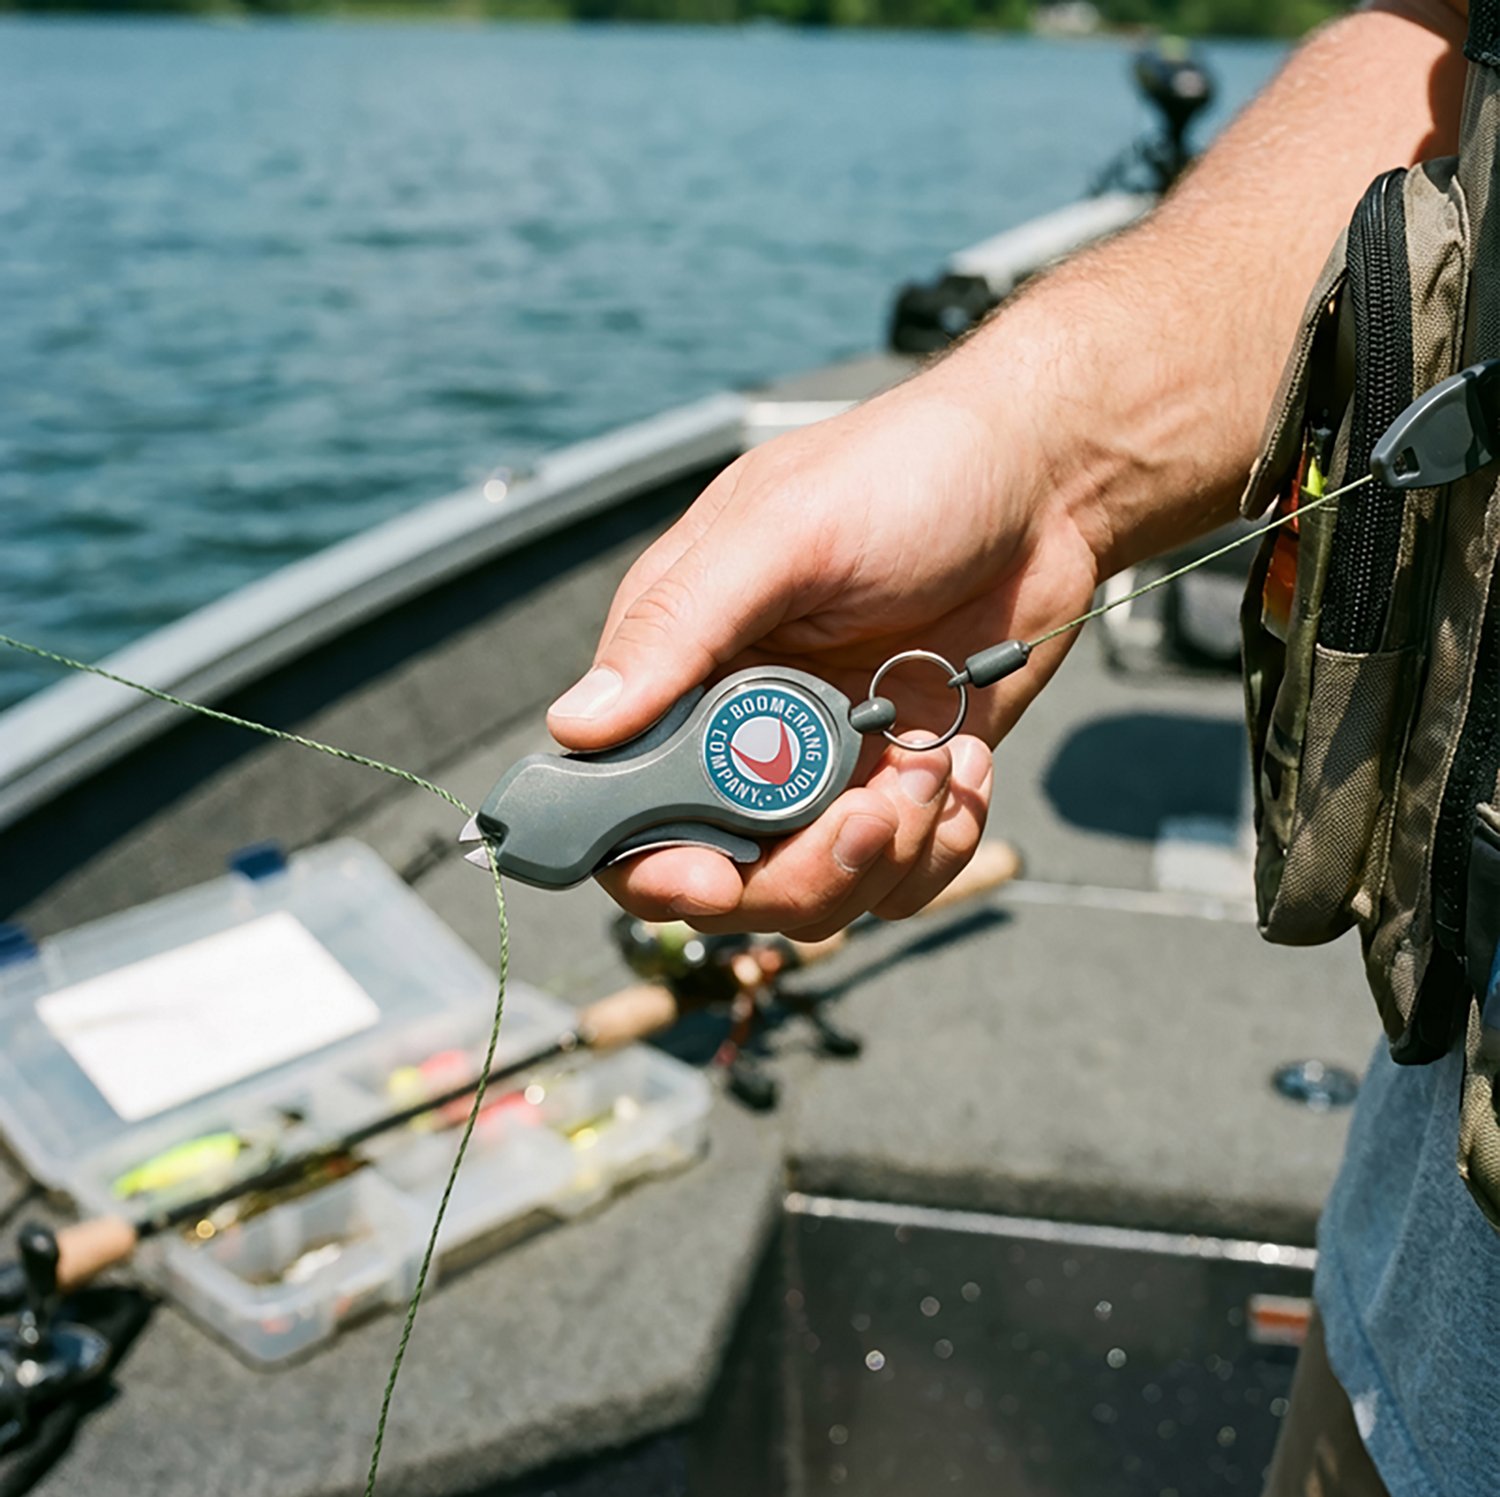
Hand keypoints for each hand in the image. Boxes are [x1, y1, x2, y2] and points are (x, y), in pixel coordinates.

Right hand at [547, 358, 1099, 937]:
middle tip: (869, 814)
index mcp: (681, 666)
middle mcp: (741, 730)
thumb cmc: (908, 475)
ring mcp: (822, 766)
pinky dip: (937, 847)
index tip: (711, 882)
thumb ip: (678, 628)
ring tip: (934, 767)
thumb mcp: (783, 534)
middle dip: (798, 873)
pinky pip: (897, 878)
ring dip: (882, 857)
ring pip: (815, 893)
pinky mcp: (898, 785)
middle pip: (724, 877)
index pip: (619, 802)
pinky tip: (964, 763)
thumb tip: (574, 725)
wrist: (1047, 484)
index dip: (650, 864)